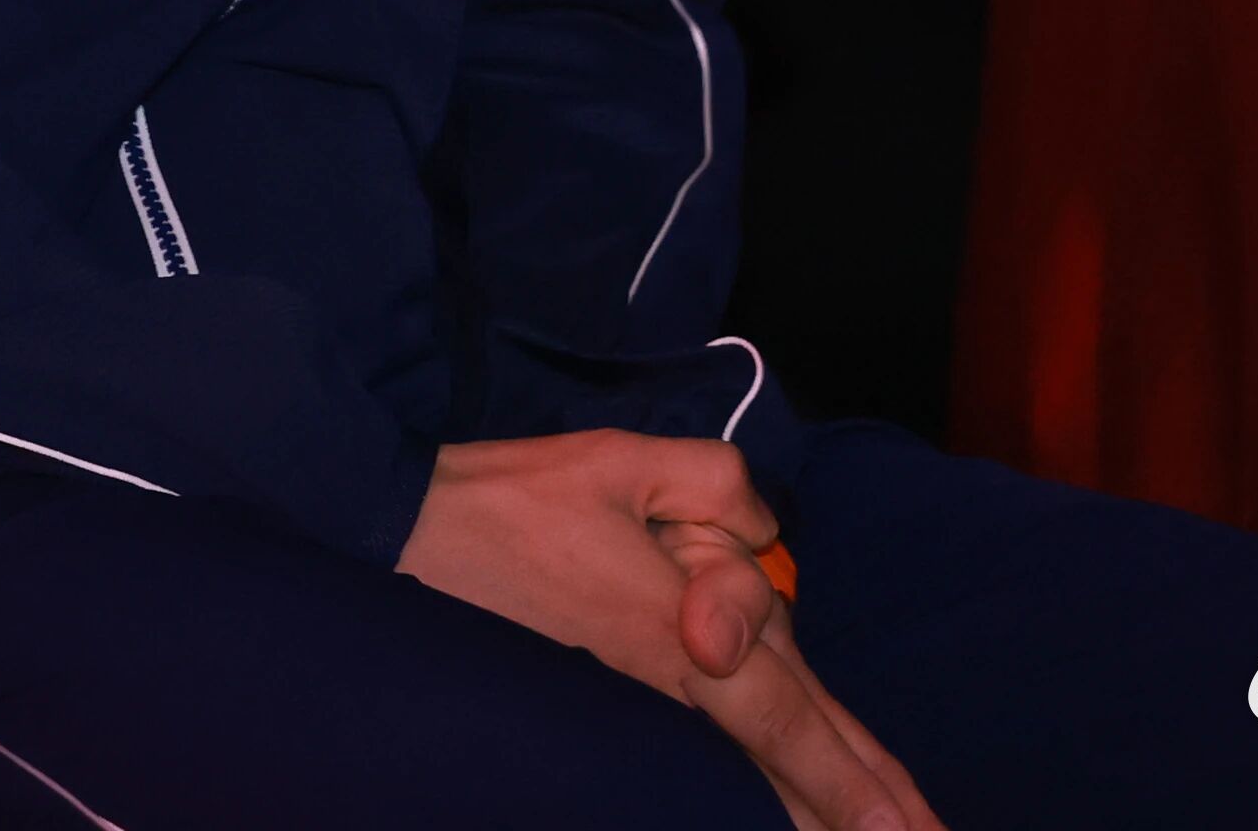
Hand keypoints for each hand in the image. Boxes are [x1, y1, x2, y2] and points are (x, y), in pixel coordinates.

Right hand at [401, 432, 940, 830]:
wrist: (398, 542)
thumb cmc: (510, 502)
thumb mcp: (622, 461)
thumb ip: (717, 492)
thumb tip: (759, 548)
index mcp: (680, 633)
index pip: (790, 717)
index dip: (855, 781)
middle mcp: (671, 687)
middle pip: (784, 758)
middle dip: (858, 808)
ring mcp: (638, 709)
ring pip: (744, 769)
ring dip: (808, 807)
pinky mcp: (608, 713)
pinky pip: (700, 759)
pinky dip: (753, 786)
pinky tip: (769, 805)